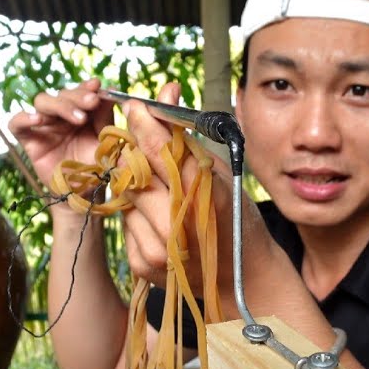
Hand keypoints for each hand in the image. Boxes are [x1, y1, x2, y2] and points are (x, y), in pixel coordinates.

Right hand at [7, 78, 113, 197]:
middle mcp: (61, 116)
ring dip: (60, 105)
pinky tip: (38, 120)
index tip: (97, 86)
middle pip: (62, 94)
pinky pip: (16, 124)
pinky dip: (24, 118)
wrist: (84, 193)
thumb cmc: (97, 167)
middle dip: (78, 96)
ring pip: (42, 101)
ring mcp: (44, 126)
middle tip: (91, 102)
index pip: (81, 92)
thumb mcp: (106, 143)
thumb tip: (113, 93)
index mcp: (82, 113)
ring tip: (78, 118)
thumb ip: (107, 119)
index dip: (87, 87)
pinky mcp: (28, 139)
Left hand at [116, 83, 269, 307]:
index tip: (135, 107)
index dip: (143, 123)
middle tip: (137, 143)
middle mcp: (176, 227)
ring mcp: (158, 250)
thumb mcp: (222, 175)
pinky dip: (136, 214)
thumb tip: (165, 91)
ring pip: (125, 197)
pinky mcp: (143, 265)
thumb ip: (187, 137)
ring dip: (134, 186)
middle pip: (133, 173)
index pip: (158, 151)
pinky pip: (125, 223)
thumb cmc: (237, 221)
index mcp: (204, 199)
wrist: (243, 278)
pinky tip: (157, 217)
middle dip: (132, 153)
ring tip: (156, 187)